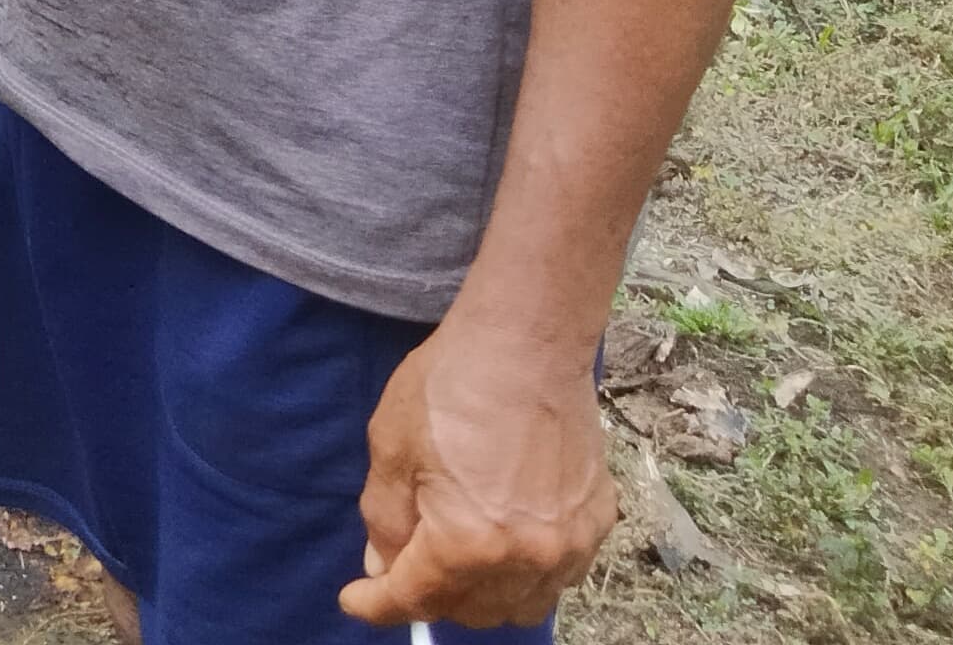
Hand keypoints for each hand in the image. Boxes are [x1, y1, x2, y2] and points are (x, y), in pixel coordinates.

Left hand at [340, 316, 618, 627]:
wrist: (526, 342)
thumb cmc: (449, 385)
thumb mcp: (391, 449)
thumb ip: (384, 520)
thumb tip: (383, 567)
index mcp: (468, 542)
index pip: (415, 597)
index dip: (377, 604)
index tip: (356, 601)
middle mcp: (525, 558)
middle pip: (470, 610)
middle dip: (429, 596)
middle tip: (401, 566)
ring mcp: (569, 544)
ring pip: (519, 605)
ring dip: (480, 595)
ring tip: (452, 562)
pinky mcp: (597, 522)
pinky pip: (558, 577)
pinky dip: (526, 575)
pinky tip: (504, 545)